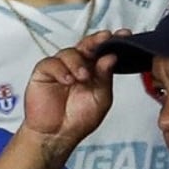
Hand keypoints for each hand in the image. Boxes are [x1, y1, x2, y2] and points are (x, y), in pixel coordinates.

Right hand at [22, 30, 120, 144]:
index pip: (103, 52)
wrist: (58, 134)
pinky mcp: (43, 72)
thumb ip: (104, 77)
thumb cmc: (79, 118)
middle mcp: (77, 66)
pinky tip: (67, 80)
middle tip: (105, 39)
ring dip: (78, 62)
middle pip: (86, 46)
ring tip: (82, 77)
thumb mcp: (101, 98)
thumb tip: (110, 57)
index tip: (125, 34)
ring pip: (69, 52)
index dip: (113, 42)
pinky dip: (60, 70)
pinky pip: (51, 63)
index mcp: (94, 71)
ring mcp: (60, 68)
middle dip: (96, 41)